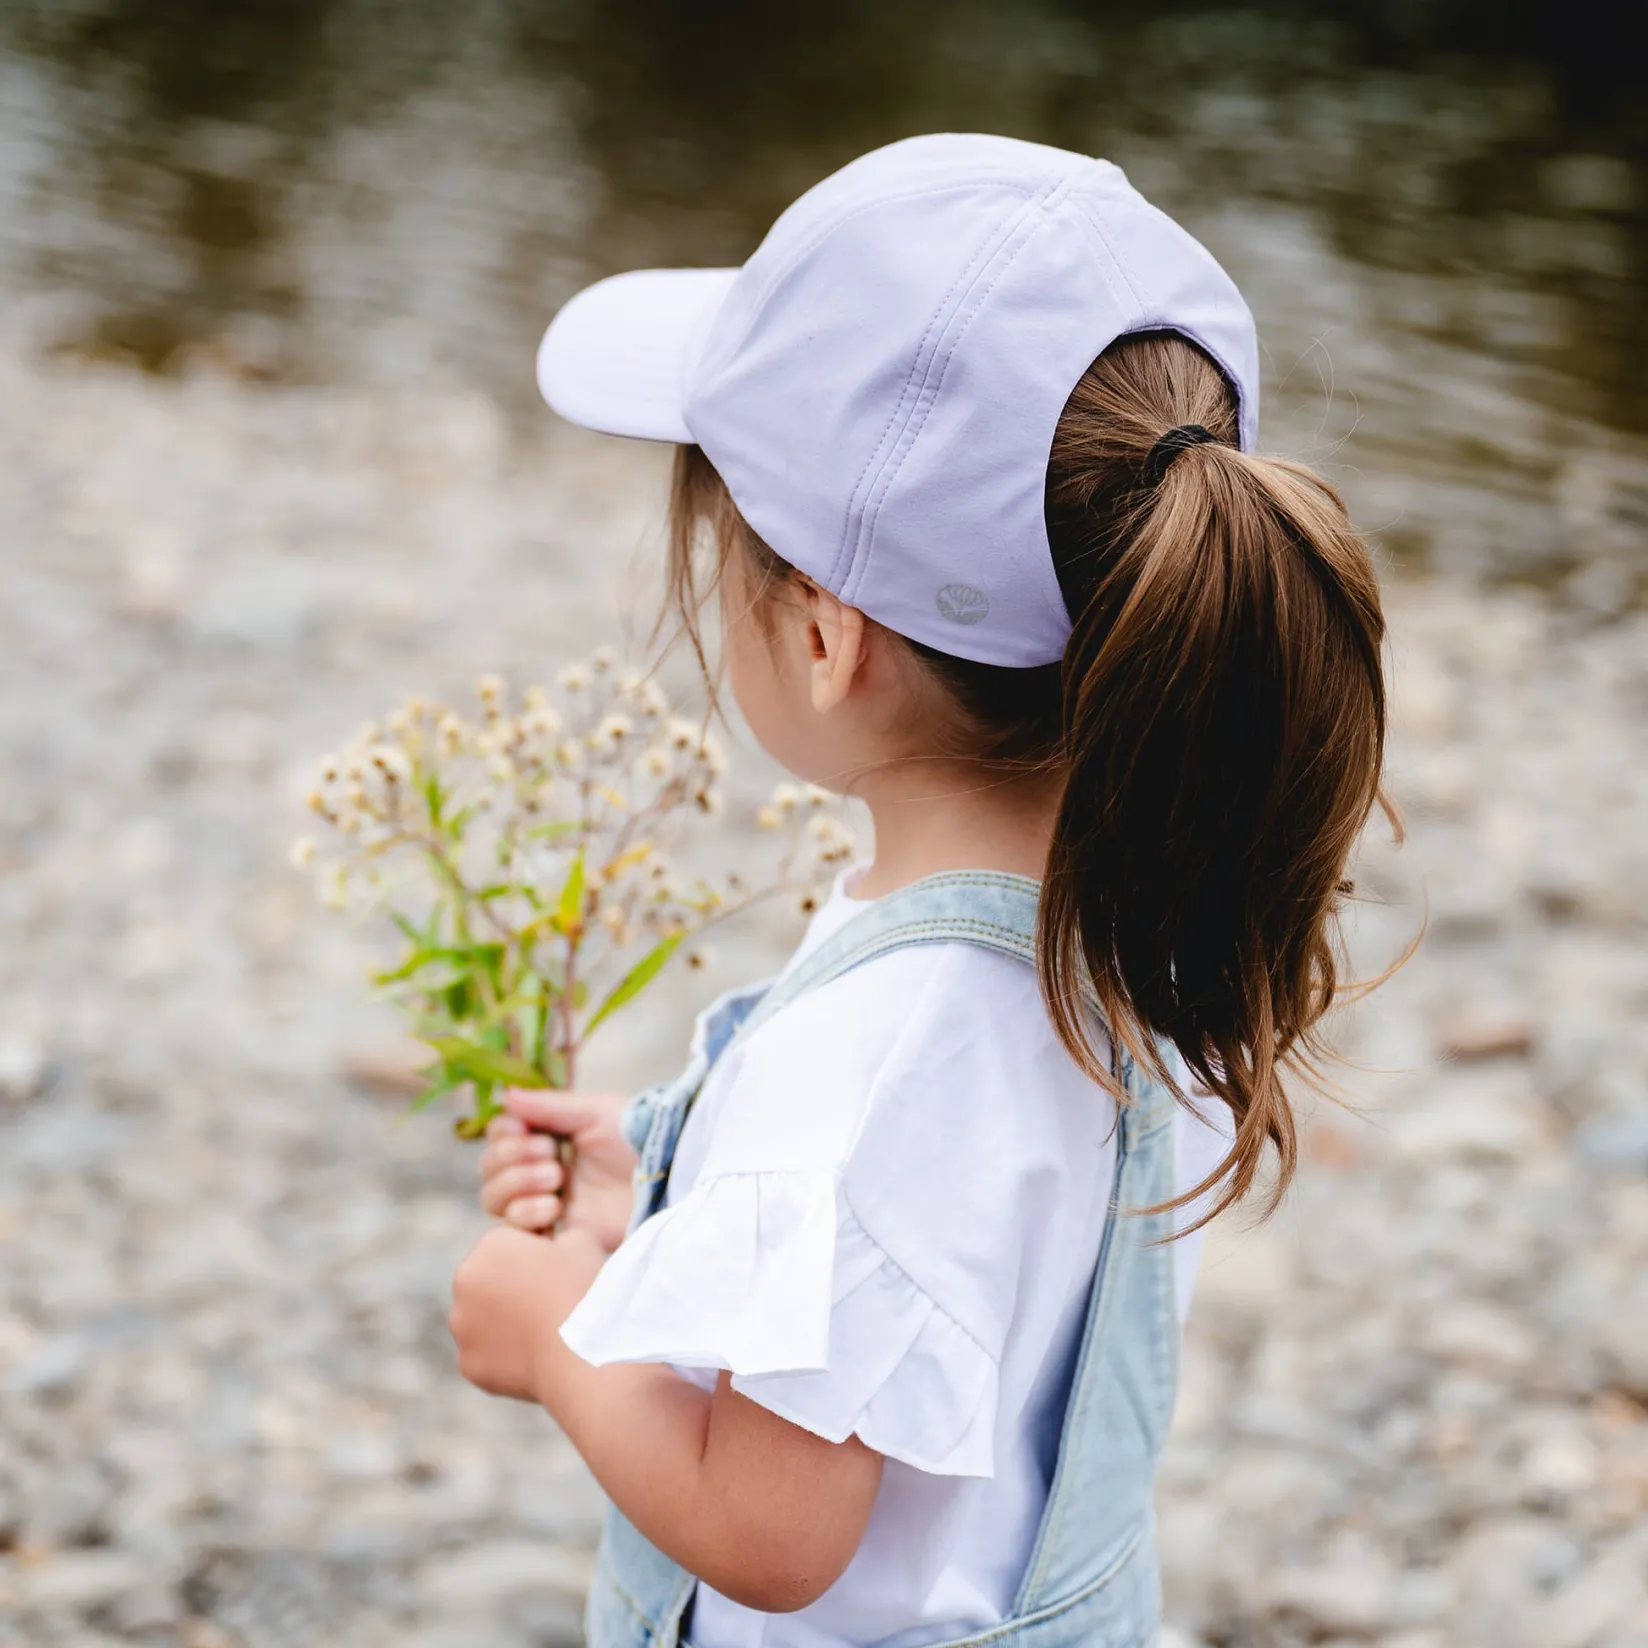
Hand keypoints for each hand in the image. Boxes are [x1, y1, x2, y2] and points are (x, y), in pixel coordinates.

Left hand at [449, 1224, 605, 1401]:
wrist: (583, 1354)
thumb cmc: (583, 1291)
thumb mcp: (580, 1241)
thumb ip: (556, 1234)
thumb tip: (550, 1244)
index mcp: (489, 1246)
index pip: (508, 1244)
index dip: (537, 1255)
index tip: (560, 1272)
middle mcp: (464, 1283)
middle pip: (490, 1279)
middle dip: (513, 1286)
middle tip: (552, 1302)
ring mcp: (462, 1327)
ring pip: (484, 1318)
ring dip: (506, 1320)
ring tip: (546, 1331)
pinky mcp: (468, 1363)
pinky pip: (486, 1353)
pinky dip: (505, 1354)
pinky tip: (536, 1356)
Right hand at [480, 1089, 636, 1251]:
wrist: (668, 1181)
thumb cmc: (640, 1140)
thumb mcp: (597, 1112)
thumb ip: (548, 1106)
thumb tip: (504, 1096)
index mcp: (551, 1137)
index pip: (500, 1135)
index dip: (503, 1134)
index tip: (524, 1130)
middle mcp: (542, 1170)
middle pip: (488, 1169)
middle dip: (511, 1159)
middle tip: (552, 1157)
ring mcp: (547, 1203)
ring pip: (494, 1200)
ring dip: (517, 1185)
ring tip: (557, 1181)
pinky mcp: (556, 1235)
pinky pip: (515, 1231)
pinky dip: (526, 1216)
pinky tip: (554, 1209)